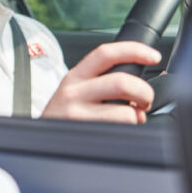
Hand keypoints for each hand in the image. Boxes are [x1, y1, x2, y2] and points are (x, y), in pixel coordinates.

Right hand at [41, 42, 160, 123]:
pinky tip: (120, 132)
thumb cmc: (63, 117)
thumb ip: (100, 81)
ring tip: (132, 119)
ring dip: (137, 117)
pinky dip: (128, 132)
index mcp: (75, 76)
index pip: (105, 54)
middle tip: (143, 101)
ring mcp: (77, 114)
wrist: (38, 141)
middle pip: (121, 82)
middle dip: (144, 92)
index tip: (153, 56)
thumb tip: (144, 81)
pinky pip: (120, 131)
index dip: (134, 51)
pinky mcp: (84, 133)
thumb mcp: (73, 91)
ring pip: (125, 111)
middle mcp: (74, 91)